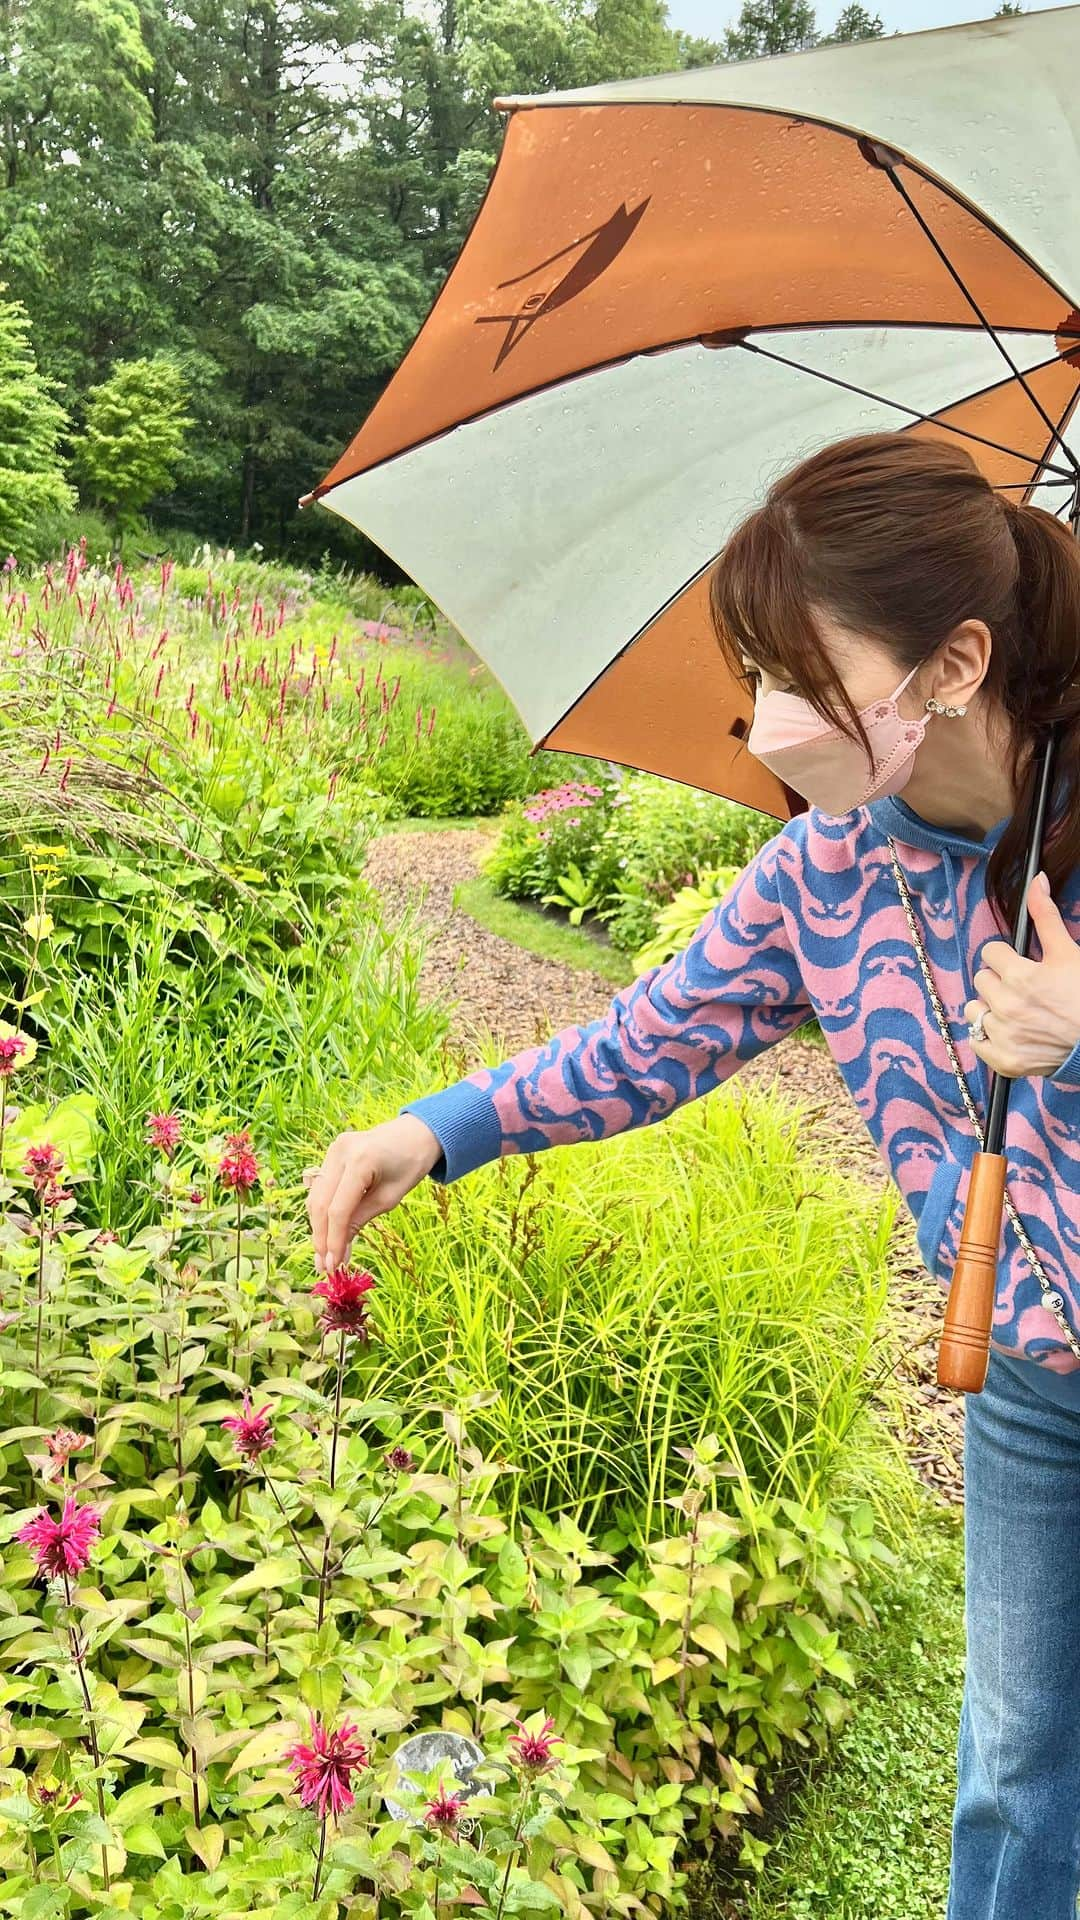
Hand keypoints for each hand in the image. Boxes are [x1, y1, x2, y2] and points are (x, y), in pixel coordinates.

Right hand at [303, 1116, 442, 1273]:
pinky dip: (322, 1209)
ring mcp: (333, 1149)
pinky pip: (321, 1186)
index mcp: (361, 1161)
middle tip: (324, 1266)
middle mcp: (341, 1152)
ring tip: (324, 1254)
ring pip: (315, 1195)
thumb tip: (339, 1252)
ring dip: (318, 1226)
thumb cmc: (411, 1164)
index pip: (338, 1209)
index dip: (332, 1240)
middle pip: (320, 1203)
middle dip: (320, 1237)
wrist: (416, 1133)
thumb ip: (360, 1221)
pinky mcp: (332, 1151)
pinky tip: (326, 1231)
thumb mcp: (390, 1198)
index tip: (333, 1266)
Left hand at [964, 872, 1079, 1080]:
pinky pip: (975, 1041)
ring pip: (974, 1009)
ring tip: (1016, 1012)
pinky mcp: (1002, 1061)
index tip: (1021, 967)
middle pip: (981, 979)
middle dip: (999, 981)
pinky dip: (988, 1038)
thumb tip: (1036, 880)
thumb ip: (1046, 916)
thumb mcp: (1068, 952)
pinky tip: (1011, 1033)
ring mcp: (1003, 1036)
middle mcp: (1006, 1006)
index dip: (1007, 958)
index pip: (990, 952)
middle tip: (1023, 991)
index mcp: (1020, 976)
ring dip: (989, 1008)